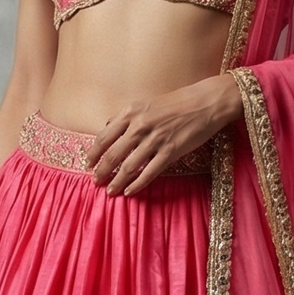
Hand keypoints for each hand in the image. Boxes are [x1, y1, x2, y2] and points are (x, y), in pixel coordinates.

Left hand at [89, 75, 241, 194]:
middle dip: (101, 171)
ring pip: (129, 167)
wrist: (205, 102)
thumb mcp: (145, 103)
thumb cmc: (176, 102)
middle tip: (95, 182)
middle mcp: (140, 126)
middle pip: (113, 154)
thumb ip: (125, 116)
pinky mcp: (170, 151)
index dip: (94, 153)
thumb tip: (107, 127)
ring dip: (117, 181)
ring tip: (110, 191)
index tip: (88, 163)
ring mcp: (155, 140)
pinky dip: (137, 184)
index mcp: (131, 112)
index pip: (104, 136)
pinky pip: (149, 172)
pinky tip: (130, 191)